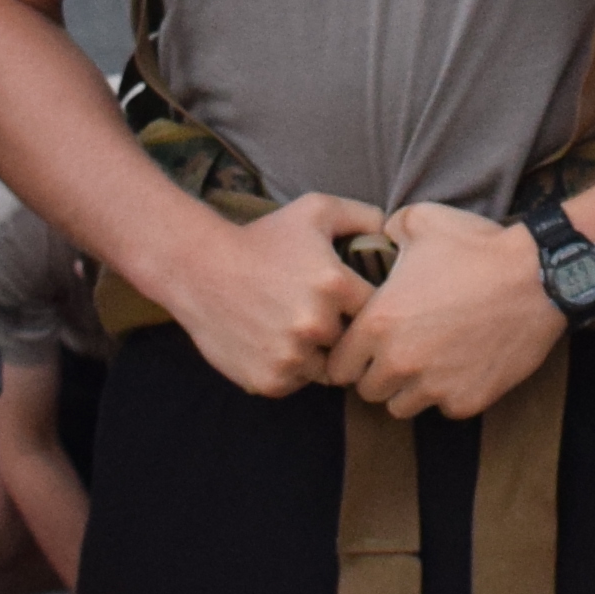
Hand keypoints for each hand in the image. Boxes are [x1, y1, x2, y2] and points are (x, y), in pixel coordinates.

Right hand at [162, 192, 384, 398]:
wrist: (200, 268)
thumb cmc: (261, 238)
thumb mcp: (314, 210)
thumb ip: (362, 216)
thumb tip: (394, 232)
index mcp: (336, 285)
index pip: (376, 311)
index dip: (363, 307)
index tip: (347, 302)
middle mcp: (317, 325)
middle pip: (352, 343)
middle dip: (341, 332)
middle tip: (318, 315)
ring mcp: (292, 357)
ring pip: (326, 368)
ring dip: (317, 354)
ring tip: (295, 330)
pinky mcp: (270, 381)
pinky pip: (296, 383)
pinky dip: (290, 370)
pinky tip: (274, 342)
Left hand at [335, 201, 564, 422]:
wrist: (539, 277)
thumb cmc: (477, 248)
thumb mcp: (421, 221)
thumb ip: (386, 232)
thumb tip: (379, 239)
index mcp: (378, 324)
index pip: (339, 365)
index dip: (349, 355)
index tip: (364, 346)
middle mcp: (400, 362)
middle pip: (368, 391)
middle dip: (377, 374)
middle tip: (397, 353)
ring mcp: (434, 386)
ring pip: (402, 407)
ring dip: (408, 389)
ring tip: (427, 363)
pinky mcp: (467, 401)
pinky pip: (443, 408)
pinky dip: (447, 393)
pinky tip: (460, 366)